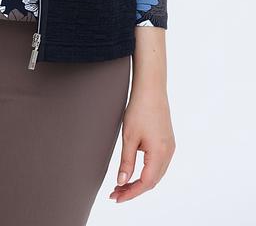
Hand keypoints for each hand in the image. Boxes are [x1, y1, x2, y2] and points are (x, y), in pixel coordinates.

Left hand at [110, 87, 175, 202]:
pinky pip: (159, 164)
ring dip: (140, 182)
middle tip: (116, 193)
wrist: (151, 89)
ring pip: (156, 174)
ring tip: (122, 184)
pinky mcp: (168, 142)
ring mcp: (170, 148)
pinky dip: (147, 172)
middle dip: (134, 189)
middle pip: (152, 181)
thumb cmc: (140, 109)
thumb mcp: (129, 137)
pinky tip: (136, 171)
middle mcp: (168, 153)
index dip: (131, 192)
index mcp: (160, 154)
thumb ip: (126, 162)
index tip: (116, 197)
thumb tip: (122, 182)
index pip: (146, 183)